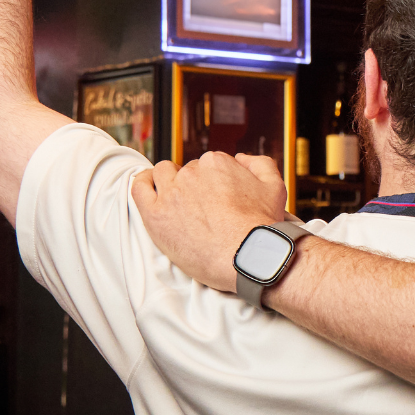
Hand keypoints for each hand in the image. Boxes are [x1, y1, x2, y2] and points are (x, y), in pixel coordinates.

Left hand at [131, 152, 287, 291]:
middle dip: (193, 186)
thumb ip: (260, 163)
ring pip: (162, 174)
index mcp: (216, 162)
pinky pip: (139, 188)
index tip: (216, 199)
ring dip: (168, 181)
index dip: (212, 182)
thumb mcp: (275, 186)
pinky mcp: (155, 214)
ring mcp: (172, 192)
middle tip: (203, 209)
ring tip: (177, 200)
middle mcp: (192, 172)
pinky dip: (143, 184)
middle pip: (186, 171)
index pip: (207, 164)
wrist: (248, 256)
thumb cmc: (261, 225)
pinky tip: (149, 189)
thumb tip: (241, 157)